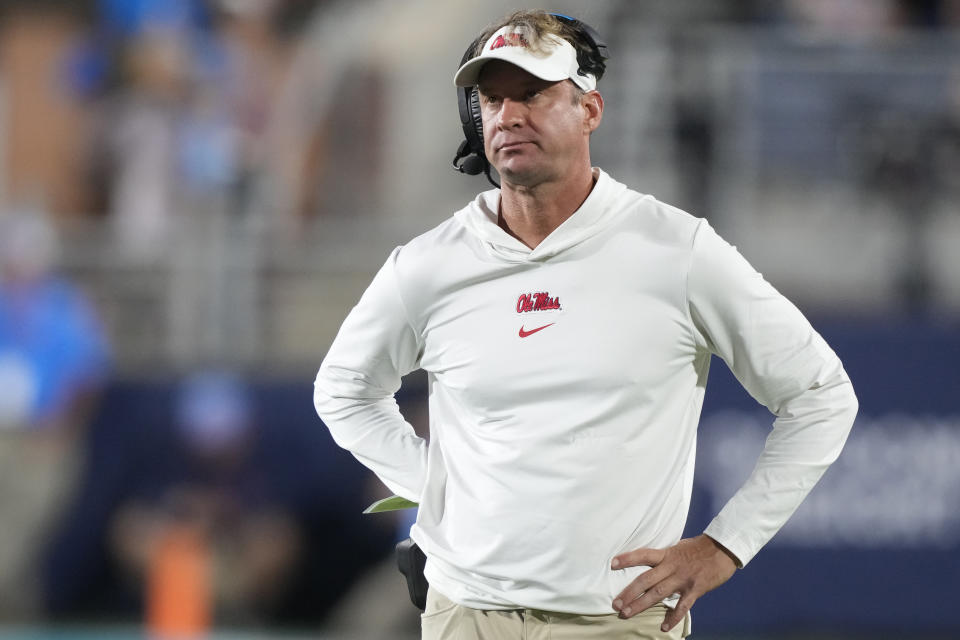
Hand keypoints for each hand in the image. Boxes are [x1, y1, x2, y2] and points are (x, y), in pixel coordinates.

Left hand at [610, 534, 737, 630]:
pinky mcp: (695, 590)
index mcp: (667, 554)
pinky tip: (663, 627)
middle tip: (616, 604)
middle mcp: (672, 567)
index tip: (612, 563)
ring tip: (627, 614)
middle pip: (646, 580)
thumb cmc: (700, 547)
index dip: (628, 558)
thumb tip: (652, 560)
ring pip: (658, 594)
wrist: (723, 550)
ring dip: (641, 605)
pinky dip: (672, 618)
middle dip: (629, 592)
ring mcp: (683, 579)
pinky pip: (682, 606)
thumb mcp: (678, 547)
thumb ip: (665, 555)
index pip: (643, 555)